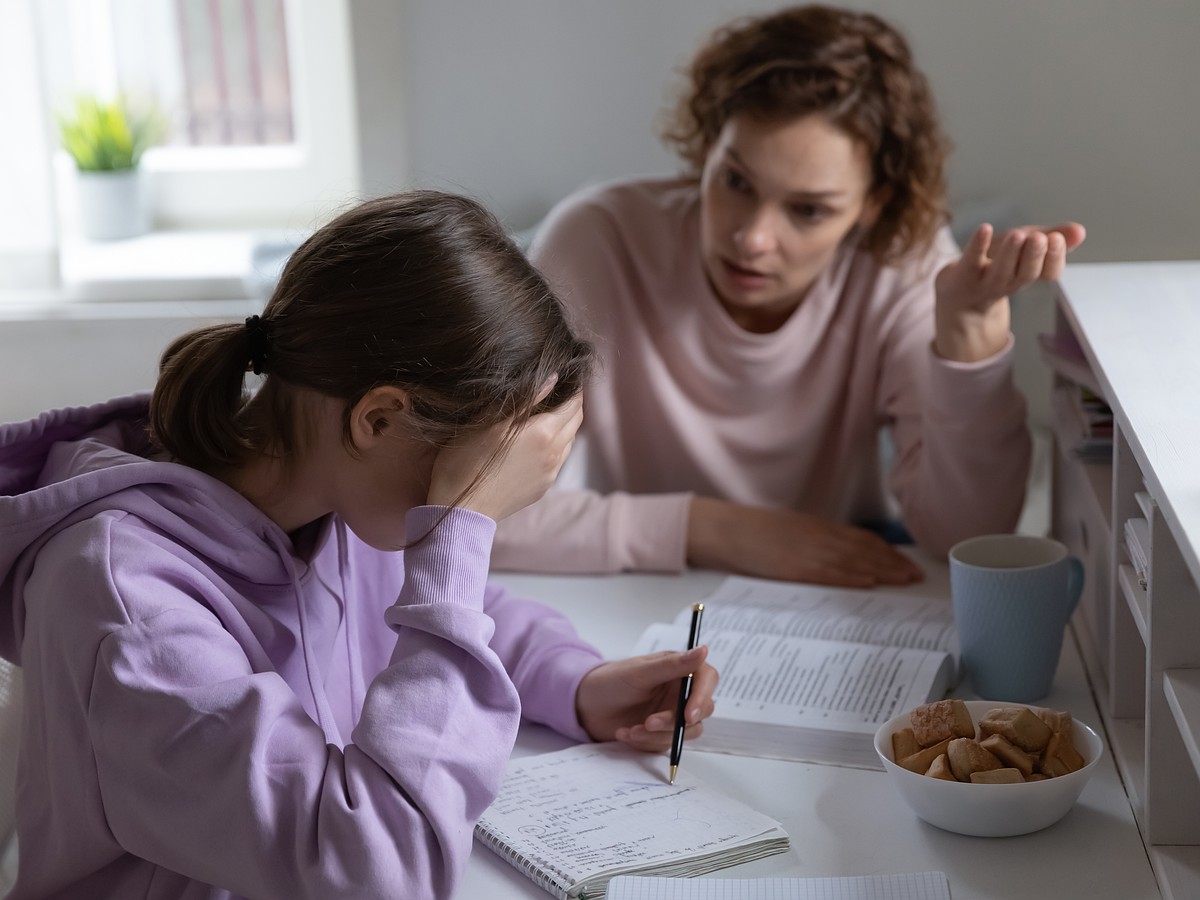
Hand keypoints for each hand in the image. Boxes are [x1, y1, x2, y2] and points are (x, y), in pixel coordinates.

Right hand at [427, 388, 582, 520]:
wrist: (462, 510)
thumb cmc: (468, 461)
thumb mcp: (491, 421)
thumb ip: (526, 397)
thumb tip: (553, 378)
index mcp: (545, 432)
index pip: (574, 403)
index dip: (572, 388)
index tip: (566, 376)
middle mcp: (555, 453)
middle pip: (576, 421)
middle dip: (571, 404)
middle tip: (558, 390)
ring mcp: (551, 473)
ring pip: (569, 441)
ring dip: (564, 425)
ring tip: (547, 413)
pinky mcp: (543, 487)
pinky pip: (558, 459)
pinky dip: (555, 444)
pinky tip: (536, 442)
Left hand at [575, 646, 717, 750]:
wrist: (586, 706)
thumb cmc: (611, 681)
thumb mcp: (641, 672)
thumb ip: (673, 665)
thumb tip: (704, 650)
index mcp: (679, 670)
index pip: (706, 679)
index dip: (702, 696)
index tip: (689, 713)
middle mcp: (681, 692)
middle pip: (702, 709)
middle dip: (675, 721)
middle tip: (650, 723)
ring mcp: (673, 714)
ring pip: (686, 732)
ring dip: (657, 734)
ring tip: (631, 729)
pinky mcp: (663, 734)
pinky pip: (666, 744)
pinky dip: (646, 741)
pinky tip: (625, 732)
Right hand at [687, 496, 923, 587]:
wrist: (725, 528)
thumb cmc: (752, 531)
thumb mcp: (789, 530)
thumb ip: (814, 540)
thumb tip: (838, 555)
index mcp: (818, 527)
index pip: (862, 539)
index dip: (887, 551)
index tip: (907, 562)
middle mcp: (819, 537)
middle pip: (865, 550)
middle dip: (893, 563)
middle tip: (916, 576)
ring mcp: (808, 551)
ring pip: (853, 561)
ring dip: (881, 572)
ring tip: (904, 581)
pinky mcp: (794, 567)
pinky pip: (829, 573)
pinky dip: (852, 578)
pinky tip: (869, 583)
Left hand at [934, 222, 1085, 361]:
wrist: (956, 298)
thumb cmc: (994, 268)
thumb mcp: (1023, 251)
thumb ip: (1051, 240)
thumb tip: (1081, 231)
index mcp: (1026, 275)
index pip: (1048, 273)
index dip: (1054, 258)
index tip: (1057, 239)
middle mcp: (1008, 282)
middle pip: (1025, 274)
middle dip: (1035, 256)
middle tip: (1040, 238)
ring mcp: (983, 281)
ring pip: (1000, 272)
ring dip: (1011, 253)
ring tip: (1019, 234)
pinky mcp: (961, 274)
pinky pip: (970, 261)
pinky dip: (977, 246)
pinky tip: (985, 229)